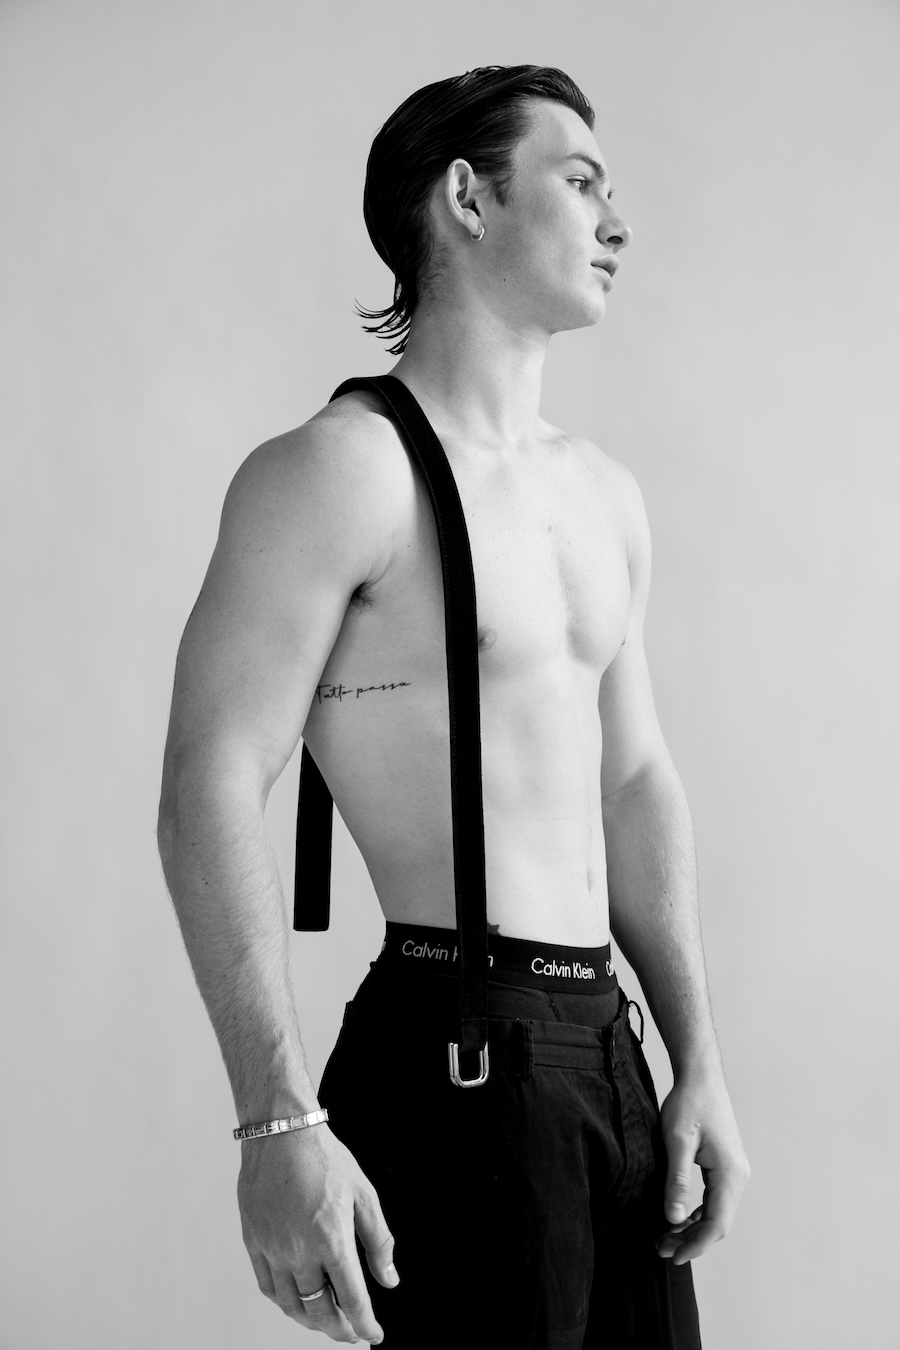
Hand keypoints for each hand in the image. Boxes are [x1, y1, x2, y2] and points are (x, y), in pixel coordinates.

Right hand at [237, 1124, 398, 1342]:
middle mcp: (300, 1251)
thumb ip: (379, 1241)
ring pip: (293, 1305)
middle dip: (340, 1330)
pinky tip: (297, 1302)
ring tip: (327, 1322)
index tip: (373, 1336)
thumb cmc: (325, 1158)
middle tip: (352, 1334)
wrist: (282, 1132)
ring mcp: (273, 1248)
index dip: (365, 1325)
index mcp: (332, 1239)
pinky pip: (268, 1286)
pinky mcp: (253, 1241)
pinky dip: (284, 1303)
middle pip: (321, 1310)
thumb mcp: (364, 1194)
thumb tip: (389, 1280)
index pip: (352, 1299)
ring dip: (312, 1321)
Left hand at [655, 1071, 749, 1264]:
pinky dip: (698, 1213)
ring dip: (694, 1228)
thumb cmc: (689, 1103)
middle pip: (718, 1222)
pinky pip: (716, 1199)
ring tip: (666, 1237)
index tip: (672, 1256)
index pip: (716, 1224)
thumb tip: (673, 1219)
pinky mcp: (726, 1164)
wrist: (701, 1076)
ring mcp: (735, 1170)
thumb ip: (676, 1180)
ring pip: (717, 1212)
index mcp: (729, 1173)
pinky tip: (679, 1217)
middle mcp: (738, 1175)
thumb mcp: (676, 1140)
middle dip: (692, 1240)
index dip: (695, 1245)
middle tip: (661, 1249)